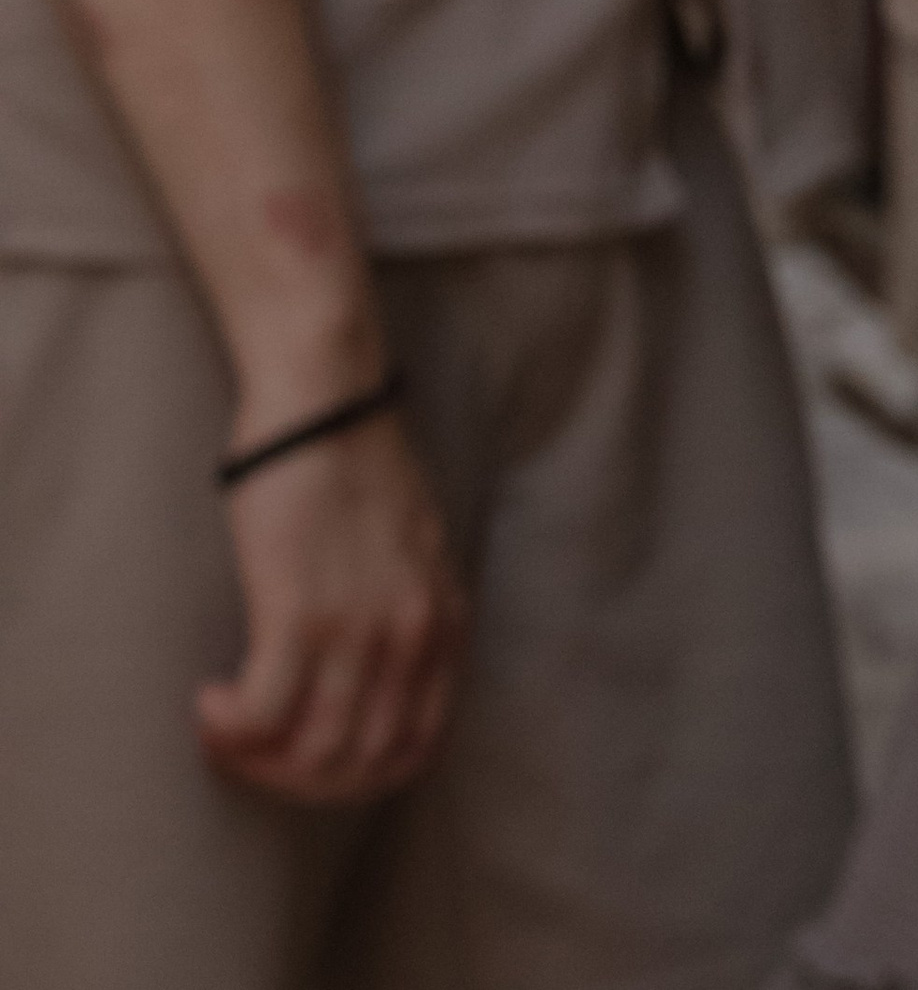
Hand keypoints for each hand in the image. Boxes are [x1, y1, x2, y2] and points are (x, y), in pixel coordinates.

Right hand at [197, 411, 467, 805]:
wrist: (327, 400)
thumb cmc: (357, 467)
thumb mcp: (417, 551)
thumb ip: (412, 617)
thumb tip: (380, 690)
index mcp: (443, 622)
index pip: (416, 751)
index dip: (356, 781)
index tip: (308, 762)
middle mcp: (410, 635)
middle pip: (359, 766)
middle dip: (298, 781)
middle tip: (254, 755)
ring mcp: (358, 629)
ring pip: (310, 755)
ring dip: (256, 761)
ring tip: (227, 730)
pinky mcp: (298, 613)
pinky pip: (260, 718)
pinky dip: (228, 731)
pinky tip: (210, 704)